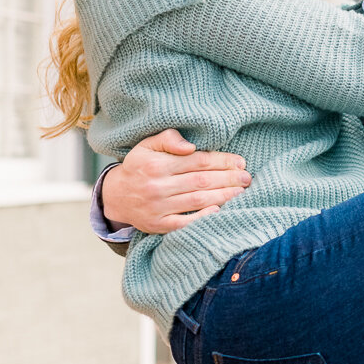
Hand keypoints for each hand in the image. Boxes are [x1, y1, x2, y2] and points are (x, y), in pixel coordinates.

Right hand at [102, 129, 249, 233]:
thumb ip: (168, 138)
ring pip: (198, 200)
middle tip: (247, 177)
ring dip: (223, 196)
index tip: (240, 162)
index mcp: (157, 164)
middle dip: (228, 178)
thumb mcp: (147, 145)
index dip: (222, 161)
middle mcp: (157, 186)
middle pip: (202, 181)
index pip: (198, 161)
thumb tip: (190, 146)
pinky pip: (185, 222)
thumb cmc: (139, 167)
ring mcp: (158, 208)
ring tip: (241, 191)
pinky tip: (220, 210)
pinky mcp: (158, 225)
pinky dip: (203, 217)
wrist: (116, 197)